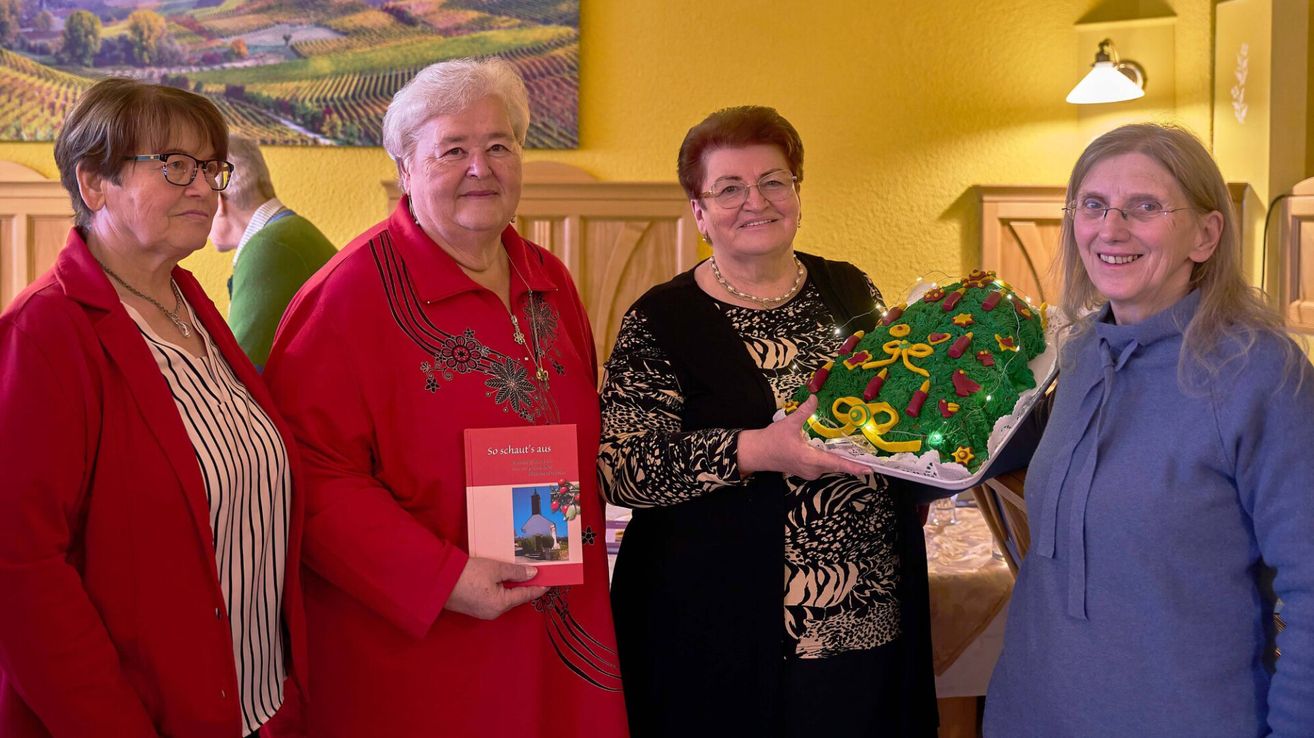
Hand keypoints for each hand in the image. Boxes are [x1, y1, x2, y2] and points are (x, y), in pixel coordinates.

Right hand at [445, 556, 548, 619]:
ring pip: (504, 598)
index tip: (549, 582)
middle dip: (525, 586)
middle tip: (536, 573)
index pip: (525, 595)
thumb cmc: (467, 574)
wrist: (439, 580)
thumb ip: (516, 572)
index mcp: (501, 604)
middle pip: (515, 597)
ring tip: (520, 573)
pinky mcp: (474, 607)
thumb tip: (533, 574)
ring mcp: (483, 611)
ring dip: (511, 587)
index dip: (538, 587)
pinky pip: (493, 598)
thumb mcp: (495, 568)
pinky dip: (500, 589)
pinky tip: (501, 579)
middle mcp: (493, 612)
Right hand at [736, 395, 869, 479]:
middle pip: (837, 465)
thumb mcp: (789, 423)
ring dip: (841, 459)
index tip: (869, 469)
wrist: (758, 453)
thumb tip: (815, 397)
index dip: (853, 467)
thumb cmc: (773, 439)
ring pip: (830, 466)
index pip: (836, 463)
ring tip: (856, 452)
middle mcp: (812, 469)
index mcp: (809, 458)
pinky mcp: (807, 471)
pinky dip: (831, 459)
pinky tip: (835, 450)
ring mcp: (810, 472)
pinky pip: (824, 466)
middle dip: (852, 461)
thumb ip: (804, 411)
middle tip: (870, 457)